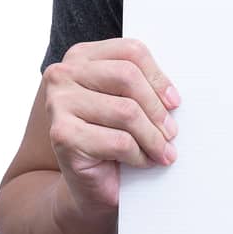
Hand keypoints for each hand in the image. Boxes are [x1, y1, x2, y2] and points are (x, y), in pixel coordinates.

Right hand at [42, 37, 179, 212]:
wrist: (82, 181)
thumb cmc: (108, 135)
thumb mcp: (125, 101)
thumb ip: (141, 84)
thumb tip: (173, 94)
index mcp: (82, 56)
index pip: (131, 52)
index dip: (159, 77)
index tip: (174, 102)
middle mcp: (63, 73)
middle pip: (128, 77)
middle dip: (157, 109)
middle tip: (172, 132)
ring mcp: (58, 102)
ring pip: (126, 111)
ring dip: (152, 137)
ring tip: (163, 151)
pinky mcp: (61, 134)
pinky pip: (118, 141)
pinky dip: (139, 154)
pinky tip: (144, 161)